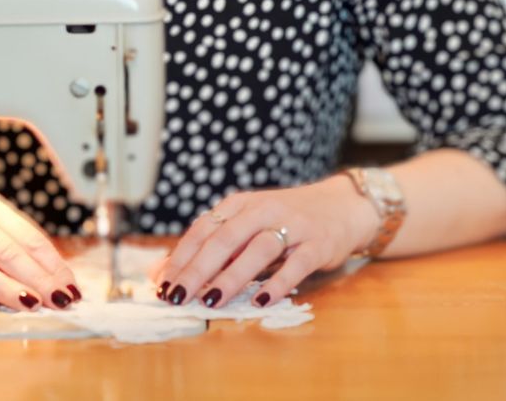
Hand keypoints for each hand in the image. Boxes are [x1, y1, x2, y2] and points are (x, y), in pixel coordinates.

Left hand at [152, 175, 379, 308]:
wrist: (343, 206)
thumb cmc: (287, 219)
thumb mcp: (248, 224)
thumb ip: (211, 247)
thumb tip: (162, 274)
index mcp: (241, 204)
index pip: (203, 229)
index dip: (181, 257)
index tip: (163, 284)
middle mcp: (264, 210)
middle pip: (225, 239)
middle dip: (198, 269)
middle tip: (178, 295)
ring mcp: (293, 226)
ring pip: (257, 249)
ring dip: (232, 276)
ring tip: (211, 300)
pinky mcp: (317, 244)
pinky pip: (295, 265)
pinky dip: (277, 283)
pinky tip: (260, 301)